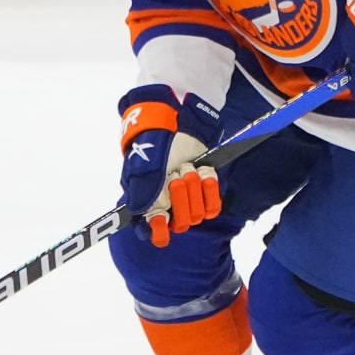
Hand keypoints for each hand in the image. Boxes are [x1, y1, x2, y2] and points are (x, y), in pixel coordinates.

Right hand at [118, 85, 222, 247]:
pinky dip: (208, 189)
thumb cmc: (154, 144)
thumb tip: (146, 215)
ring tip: (185, 167)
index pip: (152, 230)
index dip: (157, 230)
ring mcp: (187, 200)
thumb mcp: (144, 166)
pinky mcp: (205, 192)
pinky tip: (202, 172)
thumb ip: (143, 191)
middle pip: (180, 222)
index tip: (160, 221)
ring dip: (193, 187)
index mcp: (148, 203)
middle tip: (174, 175)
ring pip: (196, 214)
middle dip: (180, 197)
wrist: (176, 124)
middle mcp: (167, 206)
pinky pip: (212, 206)